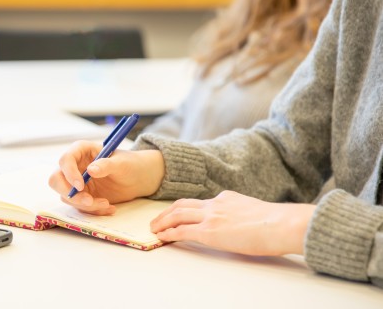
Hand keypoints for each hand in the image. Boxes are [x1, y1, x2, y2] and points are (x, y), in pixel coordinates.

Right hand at [48, 140, 163, 214]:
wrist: (138, 178)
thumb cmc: (130, 164)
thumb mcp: (122, 163)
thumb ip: (106, 165)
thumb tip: (91, 170)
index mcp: (81, 151)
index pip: (65, 160)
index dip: (69, 173)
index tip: (80, 186)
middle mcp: (74, 166)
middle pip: (56, 180)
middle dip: (70, 194)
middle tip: (88, 201)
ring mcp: (76, 182)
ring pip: (68, 197)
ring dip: (85, 205)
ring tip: (107, 204)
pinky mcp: (82, 196)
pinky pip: (79, 207)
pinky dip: (93, 211)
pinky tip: (109, 208)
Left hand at [150, 190, 314, 255]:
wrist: (280, 224)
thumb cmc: (276, 223)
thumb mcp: (254, 211)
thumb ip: (241, 214)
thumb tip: (240, 224)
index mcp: (227, 198)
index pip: (201, 202)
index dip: (187, 208)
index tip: (179, 213)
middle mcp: (216, 204)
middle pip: (183, 204)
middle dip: (167, 212)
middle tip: (157, 219)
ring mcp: (211, 216)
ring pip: (178, 214)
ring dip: (162, 221)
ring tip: (154, 228)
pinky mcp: (209, 231)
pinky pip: (182, 231)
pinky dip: (169, 233)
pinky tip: (162, 237)